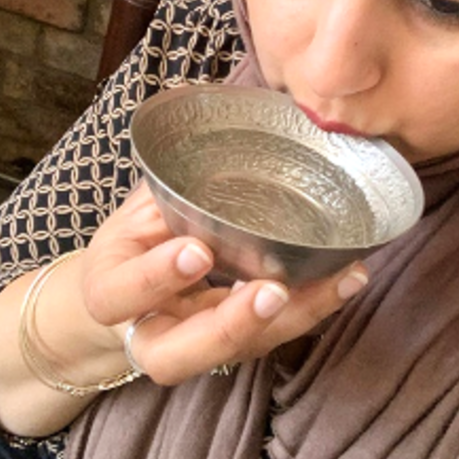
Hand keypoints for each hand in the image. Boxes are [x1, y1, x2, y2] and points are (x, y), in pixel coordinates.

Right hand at [78, 182, 368, 385]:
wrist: (131, 296)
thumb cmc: (137, 240)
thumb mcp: (138, 208)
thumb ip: (166, 181)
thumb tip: (200, 102)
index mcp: (110, 291)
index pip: (119, 294)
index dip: (156, 277)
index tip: (197, 251)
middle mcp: (149, 332)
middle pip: (176, 357)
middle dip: (228, 327)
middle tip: (272, 292)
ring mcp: (198, 346)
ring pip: (238, 353)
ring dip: (292, 318)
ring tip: (337, 280)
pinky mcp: (239, 344)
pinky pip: (275, 335)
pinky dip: (315, 307)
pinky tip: (348, 278)